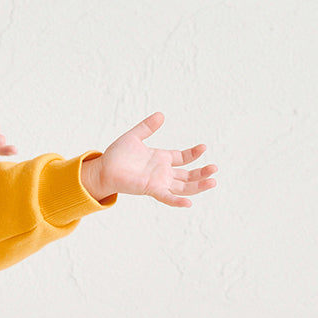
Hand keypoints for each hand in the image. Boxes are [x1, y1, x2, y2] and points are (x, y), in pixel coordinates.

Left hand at [81, 112, 216, 206]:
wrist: (102, 169)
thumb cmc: (116, 155)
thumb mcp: (134, 136)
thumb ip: (147, 127)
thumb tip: (161, 115)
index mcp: (160, 159)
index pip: (182, 158)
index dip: (193, 154)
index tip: (204, 147)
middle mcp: (161, 172)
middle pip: (187, 175)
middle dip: (202, 172)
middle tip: (215, 168)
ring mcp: (157, 182)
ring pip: (182, 187)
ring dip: (198, 186)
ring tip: (213, 181)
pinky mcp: (150, 189)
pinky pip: (166, 197)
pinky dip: (177, 201)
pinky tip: (189, 202)